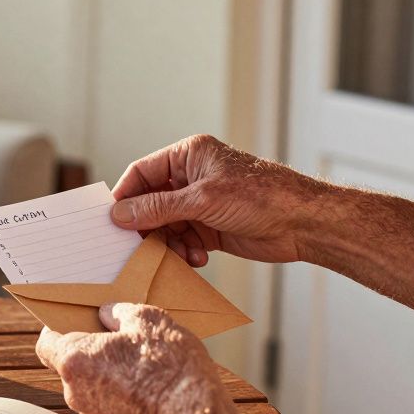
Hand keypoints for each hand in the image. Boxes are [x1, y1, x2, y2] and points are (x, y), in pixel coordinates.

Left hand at [35, 303, 217, 413]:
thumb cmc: (171, 372)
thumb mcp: (150, 321)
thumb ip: (121, 312)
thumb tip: (108, 314)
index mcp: (76, 361)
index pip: (46, 344)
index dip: (59, 330)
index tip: (76, 322)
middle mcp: (77, 394)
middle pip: (72, 366)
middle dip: (92, 352)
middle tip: (120, 337)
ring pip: (94, 388)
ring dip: (110, 375)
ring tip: (144, 363)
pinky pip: (112, 407)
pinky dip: (125, 396)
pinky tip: (152, 387)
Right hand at [111, 134, 326, 266]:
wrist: (303, 223)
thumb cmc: (261, 196)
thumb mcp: (202, 200)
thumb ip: (158, 208)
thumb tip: (119, 214)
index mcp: (188, 155)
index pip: (142, 173)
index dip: (125, 197)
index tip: (110, 222)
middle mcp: (192, 177)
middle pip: (151, 203)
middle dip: (147, 227)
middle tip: (139, 248)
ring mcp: (201, 204)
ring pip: (165, 226)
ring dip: (169, 244)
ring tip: (183, 254)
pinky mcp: (211, 228)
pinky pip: (183, 241)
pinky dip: (185, 252)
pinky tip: (199, 258)